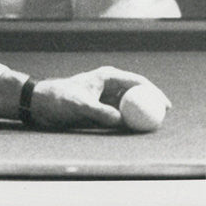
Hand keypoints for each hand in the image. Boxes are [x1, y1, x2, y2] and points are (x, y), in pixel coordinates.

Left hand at [29, 67, 169, 129]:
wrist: (40, 102)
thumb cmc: (58, 98)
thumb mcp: (79, 105)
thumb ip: (99, 112)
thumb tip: (119, 120)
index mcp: (107, 76)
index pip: (137, 81)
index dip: (154, 92)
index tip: (165, 106)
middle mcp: (109, 84)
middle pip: (137, 93)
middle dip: (151, 104)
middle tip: (162, 119)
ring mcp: (106, 96)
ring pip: (130, 104)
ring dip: (139, 113)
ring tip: (150, 126)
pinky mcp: (102, 107)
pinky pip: (121, 114)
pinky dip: (128, 120)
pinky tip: (134, 129)